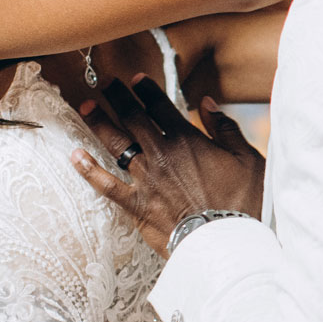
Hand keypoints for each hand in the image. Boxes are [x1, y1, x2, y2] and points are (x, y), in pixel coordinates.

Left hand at [72, 79, 265, 256]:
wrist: (226, 242)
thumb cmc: (244, 203)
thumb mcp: (247, 160)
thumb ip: (225, 128)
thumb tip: (207, 103)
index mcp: (188, 140)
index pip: (161, 106)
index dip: (146, 90)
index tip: (136, 79)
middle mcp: (162, 154)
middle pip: (133, 118)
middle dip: (116, 97)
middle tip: (104, 83)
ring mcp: (146, 179)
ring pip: (116, 143)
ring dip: (99, 122)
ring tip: (85, 106)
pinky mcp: (136, 205)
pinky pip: (106, 185)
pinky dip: (88, 170)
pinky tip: (74, 155)